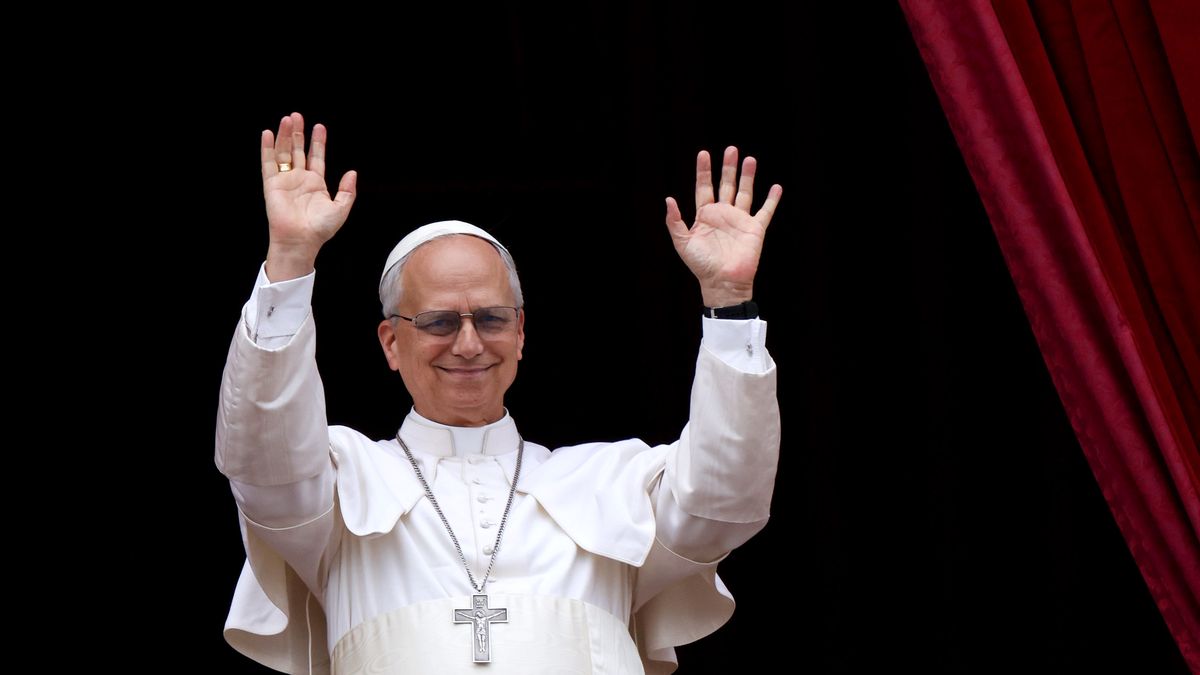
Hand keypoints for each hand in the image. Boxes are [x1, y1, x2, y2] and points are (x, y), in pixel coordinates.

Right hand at [261, 112, 356, 280]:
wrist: (301, 240)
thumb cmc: (320, 229)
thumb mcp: (341, 208)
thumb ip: (347, 190)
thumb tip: (352, 173)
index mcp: (315, 184)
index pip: (316, 157)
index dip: (318, 142)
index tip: (319, 127)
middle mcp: (299, 179)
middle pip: (298, 150)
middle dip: (298, 133)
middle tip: (298, 116)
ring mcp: (285, 180)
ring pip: (283, 152)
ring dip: (284, 136)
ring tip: (287, 119)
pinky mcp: (272, 184)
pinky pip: (268, 163)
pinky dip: (267, 148)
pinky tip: (268, 134)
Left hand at [665, 147, 781, 307]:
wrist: (722, 282)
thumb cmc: (701, 265)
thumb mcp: (682, 243)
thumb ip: (674, 221)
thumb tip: (668, 199)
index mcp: (705, 215)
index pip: (704, 187)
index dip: (704, 171)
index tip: (704, 154)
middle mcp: (723, 214)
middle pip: (726, 185)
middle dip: (728, 167)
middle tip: (731, 149)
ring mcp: (740, 220)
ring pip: (745, 192)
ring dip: (748, 176)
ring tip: (750, 159)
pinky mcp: (755, 229)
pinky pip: (765, 211)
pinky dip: (772, 200)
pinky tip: (776, 187)